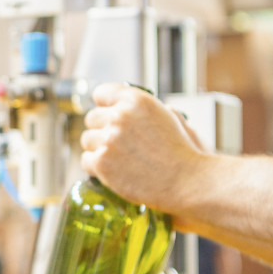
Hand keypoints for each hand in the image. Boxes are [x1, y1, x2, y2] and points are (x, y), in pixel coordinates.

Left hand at [80, 83, 208, 214]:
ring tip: (117, 159)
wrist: (186, 180)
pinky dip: (96, 168)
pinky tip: (113, 172)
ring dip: (97, 149)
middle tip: (116, 144)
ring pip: (87, 139)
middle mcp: (119, 115)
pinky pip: (86, 160)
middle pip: (92, 118)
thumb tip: (124, 106)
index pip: (101, 93)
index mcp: (135, 100)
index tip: (108, 115)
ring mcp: (108, 139)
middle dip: (101, 130)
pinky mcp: (102, 162)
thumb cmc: (181, 152)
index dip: (105, 106)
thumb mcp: (167, 116)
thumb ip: (143, 108)